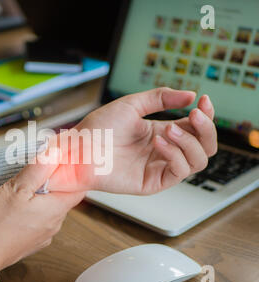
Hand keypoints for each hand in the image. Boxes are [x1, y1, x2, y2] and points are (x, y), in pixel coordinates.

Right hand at [0, 150, 84, 274]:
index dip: (72, 174)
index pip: (79, 189)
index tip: (61, 163)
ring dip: (40, 197)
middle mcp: (54, 224)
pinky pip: (39, 221)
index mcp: (55, 209)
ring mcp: (43, 235)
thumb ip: (38, 170)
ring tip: (22, 189)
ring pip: (49, 209)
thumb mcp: (15, 189)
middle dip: (53, 183)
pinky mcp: (31, 242)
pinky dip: (33, 211)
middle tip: (36, 172)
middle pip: (63, 197)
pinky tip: (16, 207)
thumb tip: (54, 154)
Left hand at [48, 87, 216, 194]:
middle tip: (195, 115)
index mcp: (161, 133)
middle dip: (206, 129)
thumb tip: (191, 95)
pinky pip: (179, 172)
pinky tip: (159, 143)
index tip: (204, 100)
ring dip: (189, 142)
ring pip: (198, 160)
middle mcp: (164, 151)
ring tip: (168, 130)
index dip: (206, 115)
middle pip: (204, 146)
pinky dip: (175, 155)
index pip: (196, 127)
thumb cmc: (99, 128)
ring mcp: (159, 167)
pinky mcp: (152, 182)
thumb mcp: (132, 105)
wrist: (80, 148)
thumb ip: (161, 98)